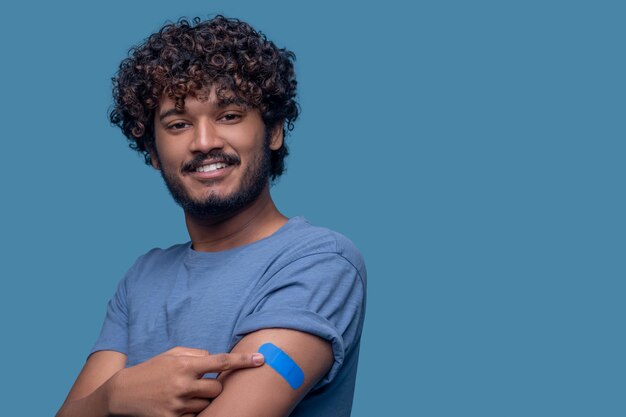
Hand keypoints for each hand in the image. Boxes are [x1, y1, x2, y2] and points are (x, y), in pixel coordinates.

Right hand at [107, 347, 263, 416]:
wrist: (122, 393)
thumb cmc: (151, 370)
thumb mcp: (171, 355)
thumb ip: (196, 353)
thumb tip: (214, 357)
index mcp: (185, 364)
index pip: (221, 362)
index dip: (244, 361)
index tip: (261, 360)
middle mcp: (184, 384)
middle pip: (218, 389)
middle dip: (214, 387)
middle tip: (199, 384)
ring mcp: (178, 404)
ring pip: (207, 405)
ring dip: (201, 401)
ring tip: (183, 394)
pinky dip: (191, 412)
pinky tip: (178, 405)